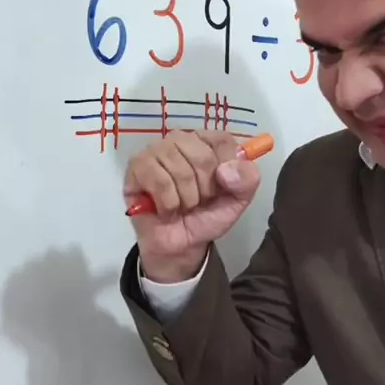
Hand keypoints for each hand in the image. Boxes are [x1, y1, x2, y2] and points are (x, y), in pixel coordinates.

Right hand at [123, 130, 259, 281]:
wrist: (181, 245)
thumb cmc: (206, 216)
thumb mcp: (237, 200)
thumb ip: (247, 180)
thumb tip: (227, 170)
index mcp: (207, 142)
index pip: (222, 141)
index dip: (226, 169)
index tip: (222, 188)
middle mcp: (180, 140)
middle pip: (201, 156)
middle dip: (205, 189)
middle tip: (198, 202)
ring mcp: (156, 150)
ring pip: (179, 169)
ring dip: (186, 199)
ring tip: (182, 206)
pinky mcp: (137, 166)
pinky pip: (158, 180)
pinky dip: (168, 202)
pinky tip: (166, 209)